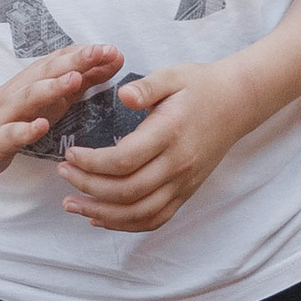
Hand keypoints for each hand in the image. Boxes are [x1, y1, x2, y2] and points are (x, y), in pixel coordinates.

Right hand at [0, 42, 122, 177]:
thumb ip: (83, 78)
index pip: (63, 61)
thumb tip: (115, 58)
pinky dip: (25, 129)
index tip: (114, 50)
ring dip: (52, 87)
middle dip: (76, 61)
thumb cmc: (18, 111)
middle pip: (49, 71)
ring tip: (75, 80)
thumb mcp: (52, 93)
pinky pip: (11, 133)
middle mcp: (23, 90)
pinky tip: (40, 126)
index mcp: (38, 79)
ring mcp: (7, 113)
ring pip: (29, 97)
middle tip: (102, 51)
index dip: (88, 55)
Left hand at [58, 65, 255, 232]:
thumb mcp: (172, 76)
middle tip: (63, 174)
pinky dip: (126, 224)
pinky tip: (100, 218)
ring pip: (139, 213)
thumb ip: (146, 86)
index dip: (91, 162)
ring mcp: (184, 182)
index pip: (124, 160)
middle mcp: (178, 164)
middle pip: (127, 191)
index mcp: (169, 134)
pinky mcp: (186, 192)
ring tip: (71, 204)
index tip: (70, 154)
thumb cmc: (199, 86)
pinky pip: (155, 218)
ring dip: (101, 213)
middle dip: (88, 186)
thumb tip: (122, 95)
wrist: (237, 103)